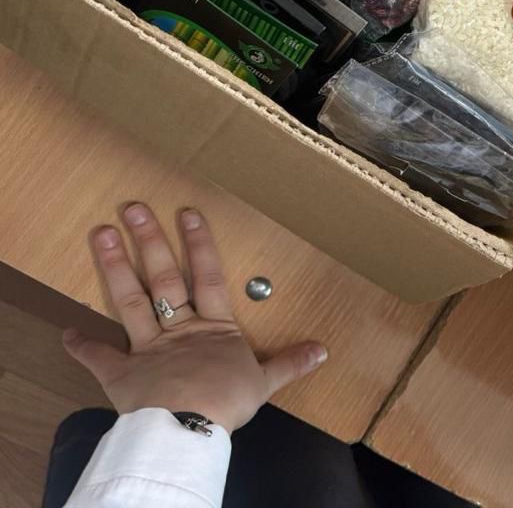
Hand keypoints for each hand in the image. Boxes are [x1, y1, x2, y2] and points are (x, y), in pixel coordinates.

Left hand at [63, 203, 326, 431]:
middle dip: (150, 241)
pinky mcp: (121, 374)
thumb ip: (289, 363)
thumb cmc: (226, 402)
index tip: (187, 212)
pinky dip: (82, 346)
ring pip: (131, 302)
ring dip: (116, 268)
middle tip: (133, 208)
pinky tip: (65, 332)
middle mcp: (180, 330)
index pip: (208, 276)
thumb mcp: (265, 382)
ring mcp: (148, 349)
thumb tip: (323, 349)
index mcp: (215, 328)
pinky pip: (100, 357)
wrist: (188, 428)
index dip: (199, 244)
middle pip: (165, 278)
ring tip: (102, 234)